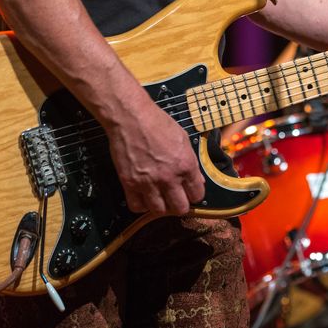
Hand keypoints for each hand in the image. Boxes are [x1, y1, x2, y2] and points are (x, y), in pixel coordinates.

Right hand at [106, 99, 205, 215]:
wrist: (131, 117)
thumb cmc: (157, 122)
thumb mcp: (182, 138)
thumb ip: (191, 161)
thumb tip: (197, 179)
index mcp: (185, 165)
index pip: (197, 194)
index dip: (194, 195)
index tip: (189, 193)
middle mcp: (169, 177)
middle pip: (180, 208)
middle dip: (180, 205)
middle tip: (175, 198)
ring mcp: (148, 182)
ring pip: (159, 211)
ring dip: (161, 206)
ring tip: (159, 198)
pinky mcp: (130, 183)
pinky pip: (137, 207)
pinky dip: (141, 205)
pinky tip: (143, 196)